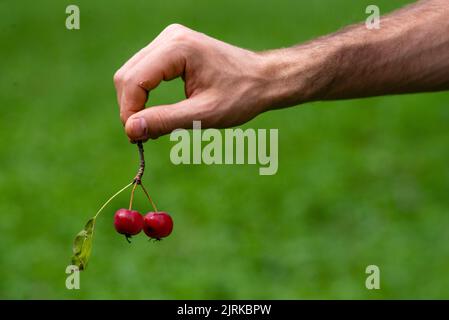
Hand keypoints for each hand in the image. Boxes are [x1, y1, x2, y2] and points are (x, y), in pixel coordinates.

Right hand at [113, 24, 276, 140]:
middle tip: (143, 137)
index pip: (134, 80)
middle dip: (130, 108)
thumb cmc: (242, 95)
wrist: (264, 79)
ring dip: (135, 103)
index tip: (137, 139)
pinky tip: (155, 114)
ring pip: (132, 74)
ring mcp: (169, 40)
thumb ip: (166, 120)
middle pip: (127, 75)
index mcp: (178, 48)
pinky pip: (144, 72)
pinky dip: (144, 95)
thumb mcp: (204, 114)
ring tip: (151, 128)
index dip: (129, 112)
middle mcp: (169, 38)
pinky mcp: (171, 48)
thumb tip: (130, 129)